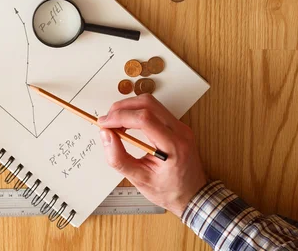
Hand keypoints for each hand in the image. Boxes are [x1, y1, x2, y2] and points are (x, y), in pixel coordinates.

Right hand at [98, 94, 206, 216]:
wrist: (193, 195)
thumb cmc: (169, 191)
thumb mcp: (139, 180)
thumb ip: (118, 158)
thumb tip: (105, 135)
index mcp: (174, 146)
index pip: (144, 119)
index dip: (120, 116)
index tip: (104, 123)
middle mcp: (180, 131)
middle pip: (148, 103)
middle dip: (122, 107)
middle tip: (108, 121)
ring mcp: (180, 126)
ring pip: (151, 103)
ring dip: (129, 108)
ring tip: (116, 123)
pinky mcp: (176, 125)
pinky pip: (155, 109)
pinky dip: (137, 112)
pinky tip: (128, 125)